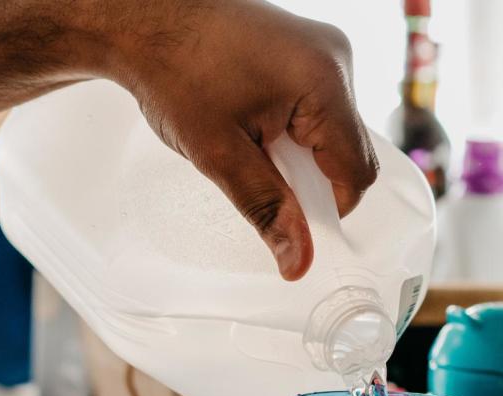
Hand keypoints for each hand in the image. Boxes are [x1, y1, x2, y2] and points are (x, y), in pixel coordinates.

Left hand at [102, 0, 378, 279]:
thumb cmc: (175, 71)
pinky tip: (253, 123)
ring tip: (248, 142)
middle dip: (311, 177)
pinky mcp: (307, 48)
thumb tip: (299, 263)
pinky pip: (319, 106)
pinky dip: (293, 128)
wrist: (144, 17)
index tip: (289, 217)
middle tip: (256, 174)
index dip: (328, 207)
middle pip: (350, 149)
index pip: (357, 171)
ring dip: (300, 152)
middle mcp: (335, 58)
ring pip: (334, 129)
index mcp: (324, 82)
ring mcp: (323, 48)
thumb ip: (267, 208)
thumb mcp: (218, 153)